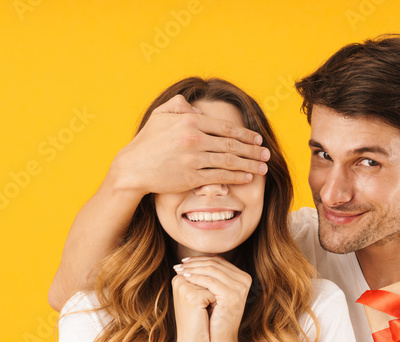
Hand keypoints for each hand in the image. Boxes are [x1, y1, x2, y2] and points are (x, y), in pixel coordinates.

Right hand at [105, 95, 269, 197]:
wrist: (132, 168)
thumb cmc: (147, 141)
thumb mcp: (161, 114)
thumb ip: (181, 105)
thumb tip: (200, 109)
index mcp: (190, 120)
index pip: (226, 127)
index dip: (245, 134)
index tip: (258, 139)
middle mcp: (194, 138)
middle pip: (232, 145)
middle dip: (253, 151)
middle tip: (267, 154)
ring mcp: (193, 158)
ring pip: (230, 162)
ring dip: (250, 165)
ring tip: (263, 168)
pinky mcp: (191, 177)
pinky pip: (220, 177)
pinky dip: (236, 177)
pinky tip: (247, 178)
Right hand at [171, 273, 214, 341]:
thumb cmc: (198, 321)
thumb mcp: (200, 297)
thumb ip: (206, 280)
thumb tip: (219, 260)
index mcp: (179, 279)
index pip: (205, 270)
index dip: (215, 282)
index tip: (210, 299)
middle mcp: (179, 280)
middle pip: (209, 275)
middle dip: (216, 288)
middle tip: (211, 305)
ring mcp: (185, 287)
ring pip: (213, 284)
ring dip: (216, 296)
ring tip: (207, 310)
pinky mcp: (193, 296)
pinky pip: (215, 294)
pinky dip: (217, 304)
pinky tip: (206, 315)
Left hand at [175, 256, 250, 341]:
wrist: (221, 339)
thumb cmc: (215, 317)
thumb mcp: (216, 293)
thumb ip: (212, 275)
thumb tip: (199, 257)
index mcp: (243, 277)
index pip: (219, 261)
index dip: (200, 259)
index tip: (185, 260)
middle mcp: (245, 280)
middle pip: (215, 264)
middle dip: (195, 262)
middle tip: (179, 264)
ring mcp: (240, 287)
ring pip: (212, 270)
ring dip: (193, 268)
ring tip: (179, 270)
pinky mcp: (232, 295)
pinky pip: (210, 281)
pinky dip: (196, 277)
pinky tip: (185, 277)